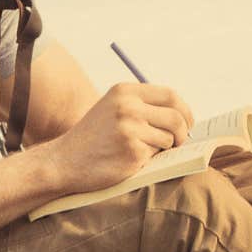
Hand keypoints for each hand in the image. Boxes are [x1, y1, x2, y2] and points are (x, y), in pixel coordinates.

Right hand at [37, 82, 193, 192]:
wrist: (65, 161)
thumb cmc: (94, 138)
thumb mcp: (113, 108)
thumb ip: (143, 105)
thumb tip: (182, 115)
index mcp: (125, 91)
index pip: (171, 96)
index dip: (185, 111)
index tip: (187, 123)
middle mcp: (128, 106)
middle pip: (176, 116)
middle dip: (183, 131)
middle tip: (180, 141)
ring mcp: (131, 128)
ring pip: (170, 137)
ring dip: (164, 147)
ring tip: (142, 150)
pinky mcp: (133, 150)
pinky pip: (158, 154)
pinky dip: (151, 158)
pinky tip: (131, 159)